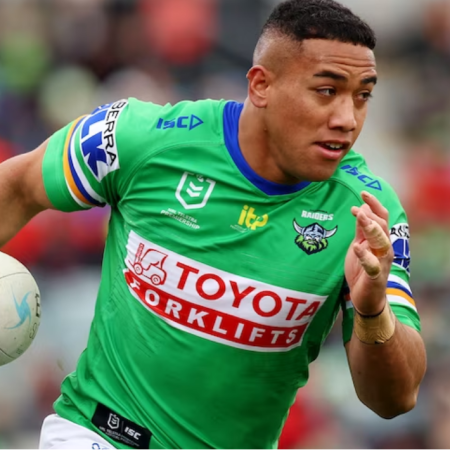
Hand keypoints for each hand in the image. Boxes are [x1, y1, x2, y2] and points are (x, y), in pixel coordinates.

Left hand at [345, 191, 393, 315]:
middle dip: (372, 214)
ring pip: (381, 242)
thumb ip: (361, 229)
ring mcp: (382, 263)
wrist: (366, 297)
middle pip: (383, 227)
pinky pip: (373, 265)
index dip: (373, 205)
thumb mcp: (359, 244)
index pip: (381, 218)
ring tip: (360, 217)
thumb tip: (363, 208)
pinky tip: (356, 248)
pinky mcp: (375, 277)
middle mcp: (384, 249)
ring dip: (371, 229)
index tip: (362, 193)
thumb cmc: (362, 269)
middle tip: (360, 204)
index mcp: (380, 240)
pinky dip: (365, 256)